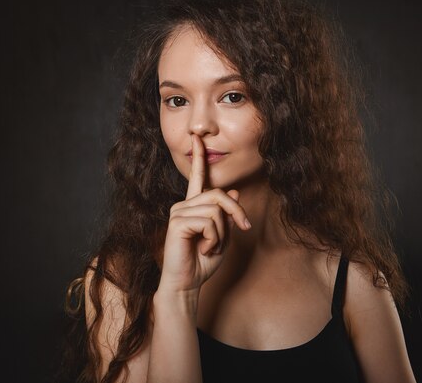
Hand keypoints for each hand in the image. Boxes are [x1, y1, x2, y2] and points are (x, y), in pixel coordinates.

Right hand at [158, 134, 251, 293]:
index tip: (197, 138)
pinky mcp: (177, 223)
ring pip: (217, 210)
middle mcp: (183, 205)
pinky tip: (202, 248)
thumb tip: (233, 190)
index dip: (199, 158)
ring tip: (210, 247)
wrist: (186, 284)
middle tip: (244, 227)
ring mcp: (178, 212)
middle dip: (236, 212)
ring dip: (222, 234)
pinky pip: (210, 222)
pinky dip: (214, 238)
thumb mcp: (222, 237)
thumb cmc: (202, 263)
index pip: (197, 178)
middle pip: (219, 195)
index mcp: (193, 206)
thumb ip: (226, 215)